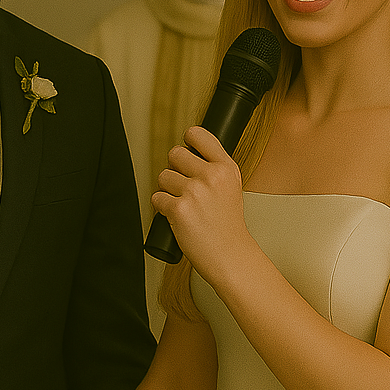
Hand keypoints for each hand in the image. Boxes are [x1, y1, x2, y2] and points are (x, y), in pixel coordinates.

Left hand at [150, 126, 248, 282]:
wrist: (229, 254)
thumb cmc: (227, 224)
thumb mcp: (232, 187)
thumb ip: (214, 167)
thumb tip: (187, 151)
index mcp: (226, 167)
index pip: (198, 135)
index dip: (188, 141)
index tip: (188, 150)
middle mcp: (211, 176)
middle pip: (174, 153)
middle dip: (174, 169)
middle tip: (184, 186)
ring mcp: (194, 192)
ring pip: (163, 176)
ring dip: (167, 190)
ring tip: (184, 204)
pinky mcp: (178, 210)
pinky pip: (157, 198)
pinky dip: (162, 207)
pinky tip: (176, 216)